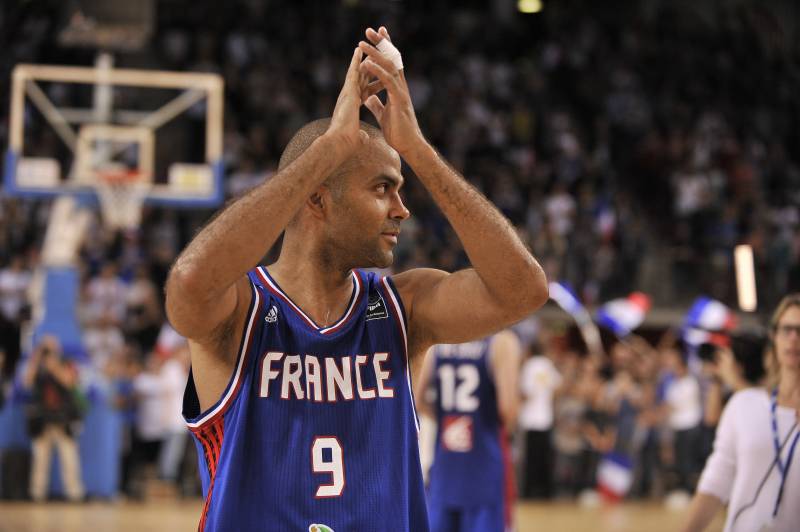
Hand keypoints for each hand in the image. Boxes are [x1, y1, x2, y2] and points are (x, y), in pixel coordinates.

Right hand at [325, 47, 370, 160]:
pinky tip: (360, 51)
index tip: (380, 78)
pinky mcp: (347, 92)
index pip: (365, 92)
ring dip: (363, 59)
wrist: (339, 144)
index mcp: (352, 107)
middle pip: (361, 78)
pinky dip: (356, 62)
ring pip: (357, 72)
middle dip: (369, 68)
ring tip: (368, 46)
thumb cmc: (345, 144)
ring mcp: (347, 93)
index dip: (372, 84)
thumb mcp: (357, 138)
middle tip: (376, 55)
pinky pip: (353, 73)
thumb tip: (364, 139)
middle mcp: (348, 97)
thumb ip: (361, 135)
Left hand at [358, 27, 425, 156]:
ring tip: (362, 43)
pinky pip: (388, 81)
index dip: (384, 48)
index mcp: (396, 88)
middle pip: (391, 59)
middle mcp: (400, 86)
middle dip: (381, 43)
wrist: (408, 146)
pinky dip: (377, 71)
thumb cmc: (398, 132)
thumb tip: (369, 97)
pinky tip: (367, 63)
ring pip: (389, 67)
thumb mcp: (383, 114)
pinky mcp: (399, 100)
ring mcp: (401, 92)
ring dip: (375, 53)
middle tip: (370, 29)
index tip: (377, 35)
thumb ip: (377, 104)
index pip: (390, 63)